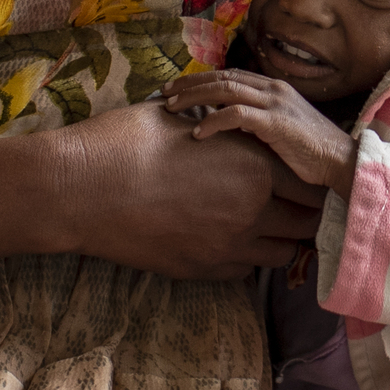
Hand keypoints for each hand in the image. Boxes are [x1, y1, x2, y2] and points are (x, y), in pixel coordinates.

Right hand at [62, 101, 324, 279]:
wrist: (80, 191)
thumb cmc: (125, 143)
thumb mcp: (179, 119)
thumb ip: (217, 127)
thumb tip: (221, 119)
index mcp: (254, 165)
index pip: (310, 182)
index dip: (308, 177)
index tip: (301, 174)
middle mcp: (252, 210)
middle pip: (307, 222)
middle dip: (303, 211)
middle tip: (288, 201)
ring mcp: (228, 247)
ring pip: (282, 253)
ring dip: (279, 237)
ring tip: (260, 222)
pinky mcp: (202, 270)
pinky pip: (246, 270)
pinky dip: (247, 256)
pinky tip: (228, 238)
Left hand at [159, 71, 356, 197]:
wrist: (341, 162)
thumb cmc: (310, 153)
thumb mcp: (279, 130)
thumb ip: (255, 122)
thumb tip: (224, 125)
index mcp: (273, 88)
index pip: (229, 76)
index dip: (199, 80)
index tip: (176, 89)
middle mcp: (273, 90)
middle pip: (222, 78)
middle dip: (190, 84)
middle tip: (164, 94)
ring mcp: (275, 104)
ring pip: (225, 91)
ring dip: (195, 98)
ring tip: (172, 108)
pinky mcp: (276, 123)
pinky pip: (237, 115)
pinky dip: (214, 122)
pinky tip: (198, 133)